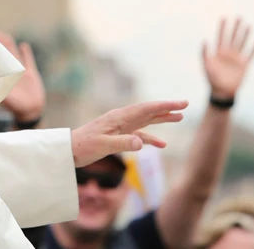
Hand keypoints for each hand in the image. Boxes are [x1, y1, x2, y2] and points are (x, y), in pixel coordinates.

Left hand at [0, 31, 44, 122]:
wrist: (31, 112)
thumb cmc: (16, 107)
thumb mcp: (6, 99)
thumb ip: (0, 91)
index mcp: (1, 78)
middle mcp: (9, 73)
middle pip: (2, 55)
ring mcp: (20, 73)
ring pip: (13, 55)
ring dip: (8, 45)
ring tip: (3, 34)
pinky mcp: (31, 74)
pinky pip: (28, 60)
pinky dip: (26, 52)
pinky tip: (23, 44)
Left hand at [70, 100, 187, 167]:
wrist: (68, 150)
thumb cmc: (83, 146)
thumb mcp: (103, 145)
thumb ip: (123, 143)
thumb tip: (143, 143)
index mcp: (119, 117)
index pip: (146, 109)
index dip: (165, 105)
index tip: (181, 103)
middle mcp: (121, 119)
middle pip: (148, 111)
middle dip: (167, 108)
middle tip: (185, 105)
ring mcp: (120, 127)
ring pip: (145, 120)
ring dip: (161, 119)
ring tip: (179, 117)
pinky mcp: (118, 136)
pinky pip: (138, 135)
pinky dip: (150, 138)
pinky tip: (161, 145)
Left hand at [202, 17, 253, 99]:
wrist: (222, 91)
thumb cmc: (212, 79)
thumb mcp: (206, 65)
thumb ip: (205, 53)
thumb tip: (205, 40)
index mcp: (218, 52)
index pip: (221, 37)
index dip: (222, 27)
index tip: (224, 17)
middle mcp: (228, 53)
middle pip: (233, 37)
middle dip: (235, 27)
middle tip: (239, 16)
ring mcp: (237, 58)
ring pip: (242, 43)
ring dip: (245, 34)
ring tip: (248, 25)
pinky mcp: (244, 65)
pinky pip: (250, 55)